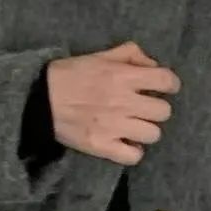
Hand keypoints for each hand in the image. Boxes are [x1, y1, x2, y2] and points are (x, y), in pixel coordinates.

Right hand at [47, 42, 179, 165]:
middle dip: (157, 109)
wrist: (40, 100)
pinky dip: (133, 151)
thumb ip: (130, 54)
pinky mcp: (104, 147)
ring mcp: (115, 127)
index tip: (165, 87)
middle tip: (144, 108)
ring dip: (146, 130)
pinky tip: (126, 143)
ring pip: (153, 134)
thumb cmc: (71, 75)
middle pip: (163, 112)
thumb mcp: (100, 55)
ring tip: (134, 127)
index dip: (170, 84)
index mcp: (122, 76)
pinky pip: (134, 156)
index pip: (165, 80)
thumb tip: (153, 66)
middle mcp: (123, 102)